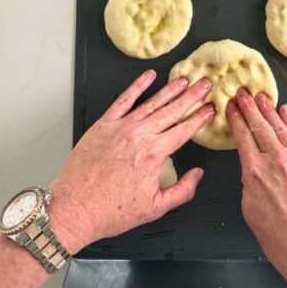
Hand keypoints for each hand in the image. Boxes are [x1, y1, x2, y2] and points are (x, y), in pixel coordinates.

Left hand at [47, 70, 215, 253]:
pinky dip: (136, 87)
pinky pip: (122, 101)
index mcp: (154, 155)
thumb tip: (197, 175)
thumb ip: (182, 190)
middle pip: (172, 111)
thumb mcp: (155, 208)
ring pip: (150, 103)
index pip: (184, 130)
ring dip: (170, 89)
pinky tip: (148, 77)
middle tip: (205, 83)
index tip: (211, 108)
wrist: (75, 207)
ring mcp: (119, 128)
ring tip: (184, 79)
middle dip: (191, 96)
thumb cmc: (110, 210)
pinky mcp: (102, 125)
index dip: (200, 117)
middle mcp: (139, 136)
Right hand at [227, 88, 286, 286]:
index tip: (231, 106)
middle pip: (260, 126)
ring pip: (281, 128)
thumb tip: (252, 172)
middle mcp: (276, 161)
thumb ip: (249, 184)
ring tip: (261, 97)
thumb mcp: (251, 211)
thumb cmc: (282, 240)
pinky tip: (286, 113)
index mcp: (255, 173)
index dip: (236, 119)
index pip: (242, 137)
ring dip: (270, 110)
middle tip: (243, 92)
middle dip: (250, 107)